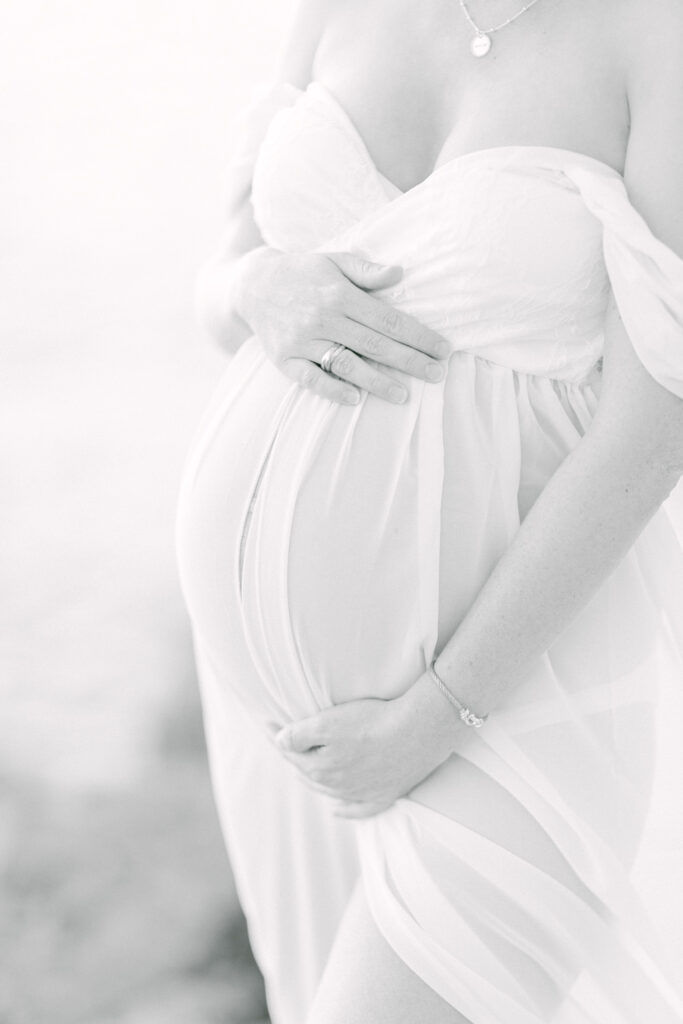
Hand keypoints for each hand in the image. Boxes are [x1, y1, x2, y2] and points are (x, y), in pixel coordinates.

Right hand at [235, 247, 448, 404]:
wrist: (252, 284)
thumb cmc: (304, 273)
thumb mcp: (334, 261)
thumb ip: (366, 271)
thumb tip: (400, 273)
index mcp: (340, 294)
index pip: (388, 319)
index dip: (418, 336)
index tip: (443, 349)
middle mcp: (322, 318)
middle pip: (374, 344)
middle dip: (409, 361)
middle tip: (437, 375)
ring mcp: (302, 341)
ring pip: (345, 364)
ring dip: (376, 381)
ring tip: (403, 396)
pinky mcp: (284, 359)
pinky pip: (310, 379)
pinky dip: (331, 389)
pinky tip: (355, 399)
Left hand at [266, 675, 460, 817]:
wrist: (419, 732)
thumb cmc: (372, 723)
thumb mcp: (327, 723)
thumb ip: (299, 735)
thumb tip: (279, 742)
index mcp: (320, 769)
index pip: (290, 753)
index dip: (277, 738)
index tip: (266, 724)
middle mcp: (337, 787)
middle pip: (307, 774)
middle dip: (293, 758)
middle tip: (284, 742)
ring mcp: (362, 793)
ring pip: (329, 791)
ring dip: (314, 780)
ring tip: (303, 769)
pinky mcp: (386, 794)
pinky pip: (358, 809)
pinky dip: (344, 810)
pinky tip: (336, 810)